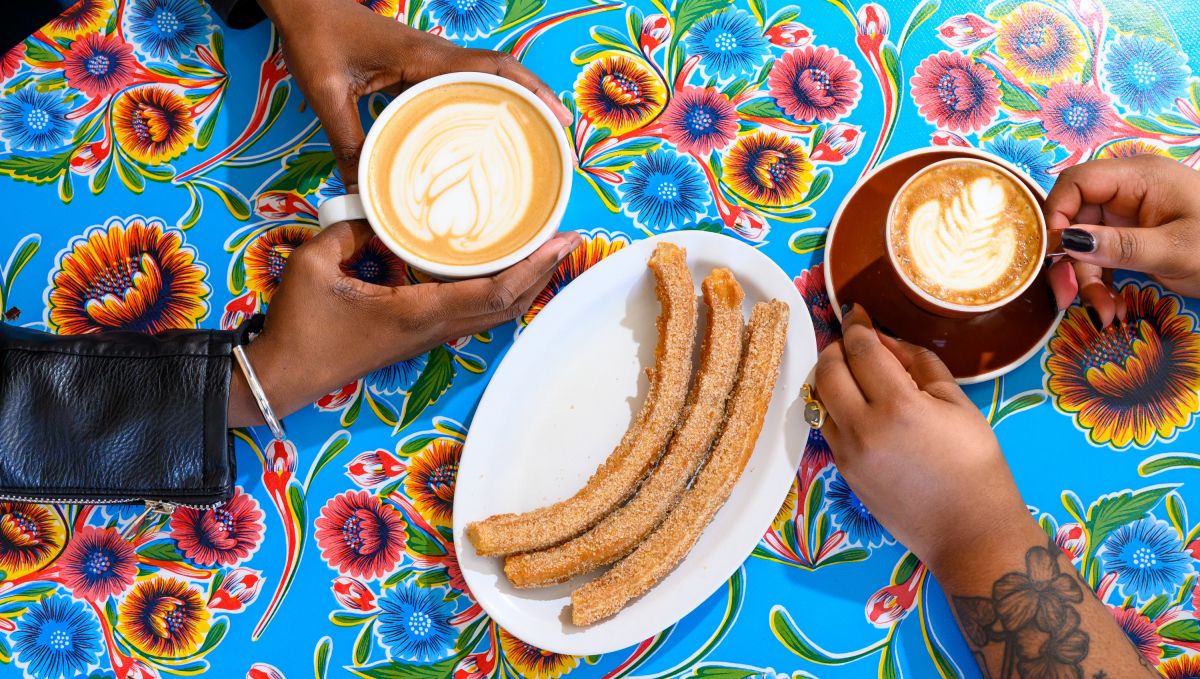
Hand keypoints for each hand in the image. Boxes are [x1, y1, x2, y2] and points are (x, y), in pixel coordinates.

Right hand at [228, 222, 580, 426]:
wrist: (284, 376)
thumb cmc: (300, 325)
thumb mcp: (317, 263)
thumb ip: (351, 230)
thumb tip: (378, 212)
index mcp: (420, 312)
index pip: (495, 291)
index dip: (535, 265)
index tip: (563, 239)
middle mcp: (436, 327)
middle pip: (509, 304)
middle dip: (544, 272)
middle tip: (568, 236)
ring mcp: (430, 335)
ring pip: (495, 312)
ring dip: (525, 283)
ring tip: (544, 248)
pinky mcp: (419, 335)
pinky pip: (473, 312)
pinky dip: (498, 290)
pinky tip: (498, 265)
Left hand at [258, 0, 571, 191]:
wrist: (304, 8)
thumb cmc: (316, 39)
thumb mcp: (327, 91)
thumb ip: (347, 140)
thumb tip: (364, 192)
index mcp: (424, 56)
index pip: (492, 68)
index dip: (530, 91)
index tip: (556, 117)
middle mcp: (437, 56)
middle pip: (503, 73)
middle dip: (537, 100)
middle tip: (561, 137)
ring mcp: (432, 61)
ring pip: (488, 79)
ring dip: (517, 102)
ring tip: (539, 138)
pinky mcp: (421, 69)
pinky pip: (464, 87)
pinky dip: (486, 105)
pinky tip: (489, 133)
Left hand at [812, 305, 1034, 574]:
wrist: (968, 530)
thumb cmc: (976, 465)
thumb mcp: (957, 404)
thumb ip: (919, 364)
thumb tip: (887, 341)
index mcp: (898, 406)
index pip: (862, 350)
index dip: (857, 325)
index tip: (857, 312)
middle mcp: (863, 428)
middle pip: (828, 370)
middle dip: (836, 346)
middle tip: (852, 338)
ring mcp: (847, 452)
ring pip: (820, 399)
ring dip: (829, 376)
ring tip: (851, 368)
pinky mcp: (843, 471)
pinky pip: (826, 427)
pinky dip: (833, 406)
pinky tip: (853, 402)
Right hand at [1046, 155, 1199, 326]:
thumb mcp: (1174, 250)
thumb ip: (1119, 245)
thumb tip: (1068, 243)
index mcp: (1139, 177)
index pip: (1075, 184)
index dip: (1056, 216)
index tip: (1052, 256)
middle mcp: (1129, 191)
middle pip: (1075, 219)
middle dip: (1069, 262)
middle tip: (1067, 298)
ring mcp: (1130, 215)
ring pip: (1085, 245)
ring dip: (1086, 281)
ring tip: (1104, 312)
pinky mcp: (1134, 238)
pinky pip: (1102, 258)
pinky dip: (1101, 284)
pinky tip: (1112, 307)